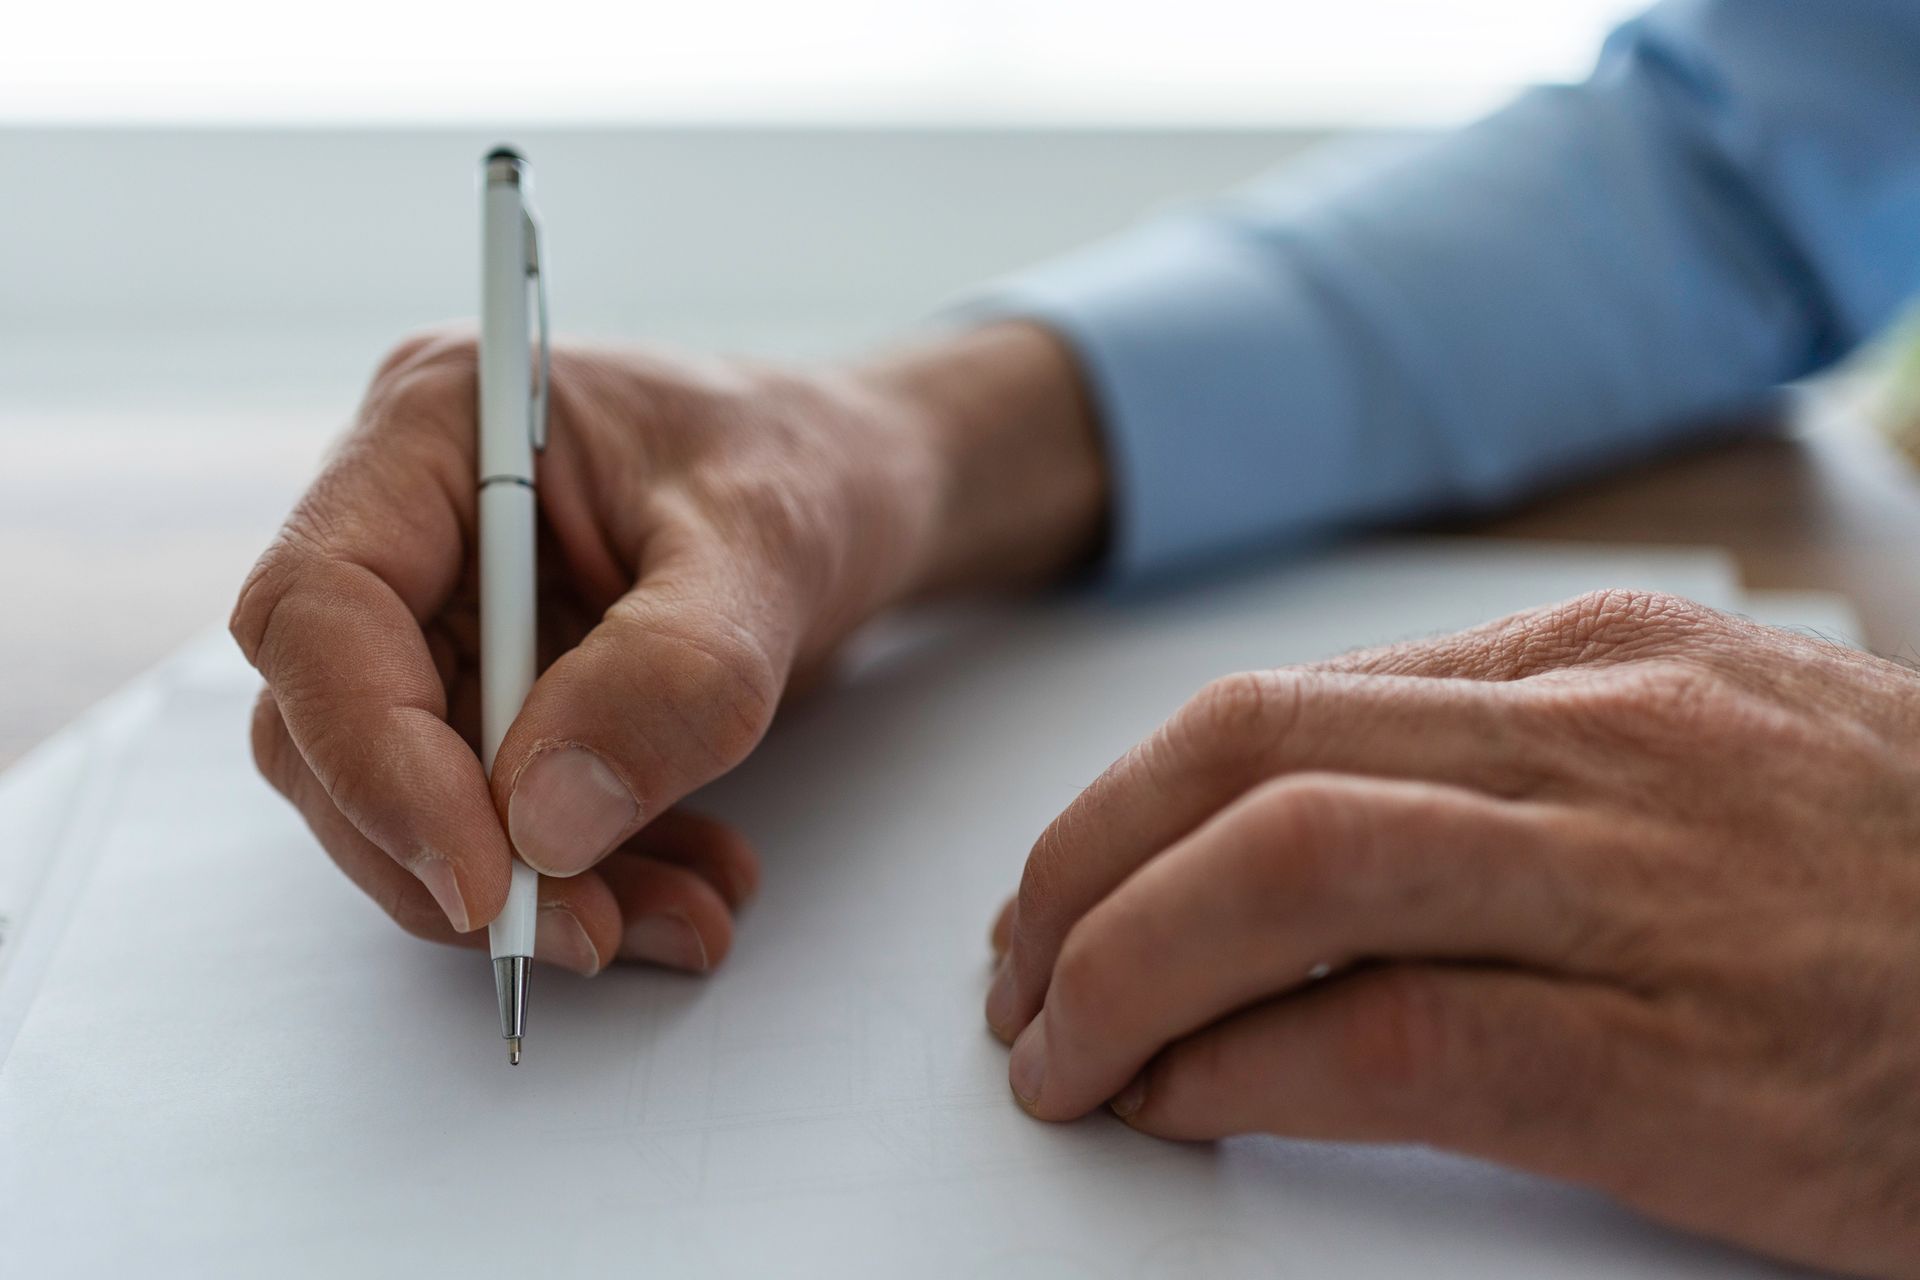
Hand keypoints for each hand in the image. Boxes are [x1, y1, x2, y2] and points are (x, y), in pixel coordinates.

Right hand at [233, 324, 1103, 973]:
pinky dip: (588, 881)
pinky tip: (686, 888)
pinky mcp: (494, 697)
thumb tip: (542, 823)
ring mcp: (443, 619)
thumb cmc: (810, 464)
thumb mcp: (770, 545)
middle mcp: (410, 527)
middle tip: (588, 930)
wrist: (861, 490)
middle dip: (455, 856)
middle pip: (332, 729)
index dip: (372, 755)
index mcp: (436, 429)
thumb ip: (673, 672)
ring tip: (683, 916)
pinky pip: (498, 822)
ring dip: (537, 893)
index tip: (484, 873)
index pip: (317, 608)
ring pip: (415, 802)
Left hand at [986, 590, 1919, 1277]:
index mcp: (1593, 665)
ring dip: (1120, 962)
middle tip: (1016, 968)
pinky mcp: (1667, 1059)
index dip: (1126, 801)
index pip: (1277, 703)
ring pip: (1286, 870)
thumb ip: (1510, 767)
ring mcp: (1636, 887)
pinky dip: (1239, 1067)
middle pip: (1244, 761)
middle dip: (1079, 864)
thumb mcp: (1703, 762)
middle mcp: (1599, 744)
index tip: (1061, 884)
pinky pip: (1385, 1032)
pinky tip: (1175, 1104)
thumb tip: (1287, 826)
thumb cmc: (1895, 891)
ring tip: (1055, 1048)